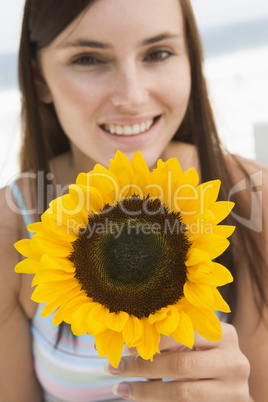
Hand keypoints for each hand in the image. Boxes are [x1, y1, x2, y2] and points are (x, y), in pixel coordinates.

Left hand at [104, 323, 249, 400]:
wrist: (232, 384)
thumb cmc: (208, 356)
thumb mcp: (198, 342)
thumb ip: (175, 338)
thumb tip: (130, 342)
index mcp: (225, 335)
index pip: (184, 334)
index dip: (153, 341)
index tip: (126, 346)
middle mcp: (233, 361)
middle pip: (180, 365)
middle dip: (143, 367)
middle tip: (114, 367)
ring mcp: (233, 390)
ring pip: (181, 393)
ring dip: (146, 392)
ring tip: (120, 388)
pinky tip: (140, 397)